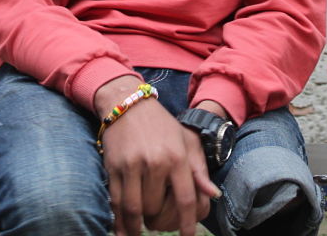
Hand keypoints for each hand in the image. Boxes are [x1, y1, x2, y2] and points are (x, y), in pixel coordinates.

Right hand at [95, 78, 219, 235]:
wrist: (127, 104)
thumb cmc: (161, 125)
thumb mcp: (186, 142)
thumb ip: (199, 170)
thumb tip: (212, 195)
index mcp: (177, 157)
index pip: (185, 199)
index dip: (187, 223)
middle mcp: (155, 162)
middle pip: (156, 207)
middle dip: (157, 220)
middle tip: (157, 224)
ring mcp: (132, 165)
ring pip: (135, 209)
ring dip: (137, 226)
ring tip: (139, 231)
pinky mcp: (114, 167)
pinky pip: (116, 202)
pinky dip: (119, 221)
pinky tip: (122, 231)